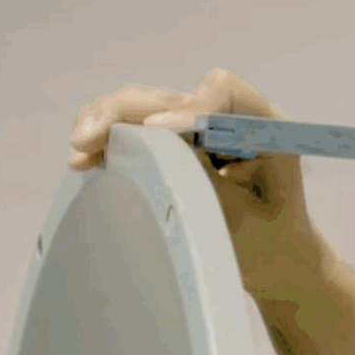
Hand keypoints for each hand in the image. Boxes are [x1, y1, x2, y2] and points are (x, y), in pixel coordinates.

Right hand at [66, 68, 335, 300]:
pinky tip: (84, 157)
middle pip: (171, 95)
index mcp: (264, 126)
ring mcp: (199, 128)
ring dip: (107, 121)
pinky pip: (138, 127)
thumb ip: (203, 176)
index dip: (188, 105)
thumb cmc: (270, 245)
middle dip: (124, 111)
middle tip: (85, 140)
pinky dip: (109, 137)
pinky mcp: (175, 144)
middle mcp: (230, 118)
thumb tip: (156, 140)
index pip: (224, 90)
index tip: (157, 132)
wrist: (275, 264)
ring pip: (146, 105)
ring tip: (79, 150)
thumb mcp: (242, 217)